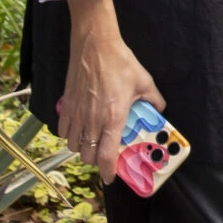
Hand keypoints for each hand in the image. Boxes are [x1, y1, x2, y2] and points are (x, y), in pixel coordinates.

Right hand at [58, 0, 162, 182]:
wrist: (95, 45)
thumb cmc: (120, 62)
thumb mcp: (144, 82)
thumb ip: (154, 100)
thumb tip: (159, 110)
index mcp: (113, 117)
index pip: (106, 156)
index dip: (108, 171)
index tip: (111, 178)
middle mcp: (93, 120)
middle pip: (88, 155)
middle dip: (97, 160)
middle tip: (104, 155)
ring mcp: (77, 113)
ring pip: (74, 145)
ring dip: (82, 148)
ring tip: (92, 142)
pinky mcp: (66, 105)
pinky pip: (63, 131)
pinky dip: (69, 136)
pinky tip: (78, 130)